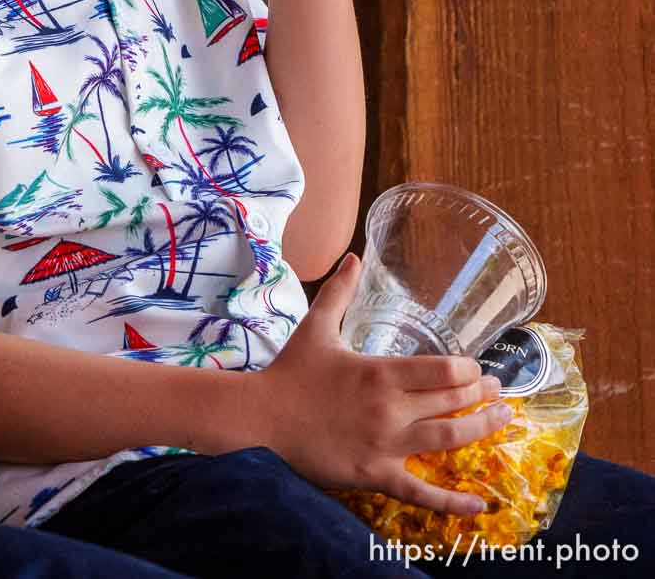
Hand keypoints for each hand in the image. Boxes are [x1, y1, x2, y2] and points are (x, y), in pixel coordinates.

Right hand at [250, 253, 512, 514]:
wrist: (260, 418)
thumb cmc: (290, 371)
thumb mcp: (316, 327)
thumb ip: (340, 292)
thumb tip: (352, 257)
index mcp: (379, 373)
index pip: (443, 371)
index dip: (467, 370)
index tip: (475, 369)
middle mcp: (390, 409)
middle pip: (452, 401)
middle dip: (481, 395)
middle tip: (496, 390)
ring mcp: (385, 444)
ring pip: (448, 439)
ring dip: (482, 429)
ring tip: (502, 419)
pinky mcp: (376, 474)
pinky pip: (421, 493)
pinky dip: (452, 503)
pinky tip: (480, 505)